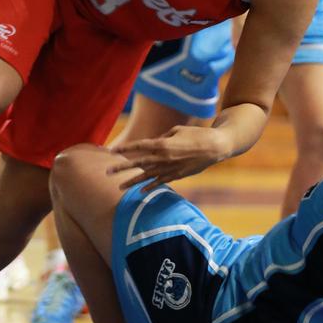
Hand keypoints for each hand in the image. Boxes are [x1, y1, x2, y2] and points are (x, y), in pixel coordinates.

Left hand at [108, 125, 229, 190]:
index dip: (125, 149)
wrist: (215, 147)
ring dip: (132, 182)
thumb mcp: (177, 130)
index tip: (112, 151)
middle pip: (139, 163)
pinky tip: (141, 191)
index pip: (139, 146)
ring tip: (120, 187)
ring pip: (147, 176)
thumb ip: (163, 138)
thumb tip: (154, 145)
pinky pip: (161, 182)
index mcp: (163, 143)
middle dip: (122, 168)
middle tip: (107, 172)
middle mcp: (164, 157)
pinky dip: (150, 186)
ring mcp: (170, 168)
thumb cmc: (196, 134)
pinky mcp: (178, 175)